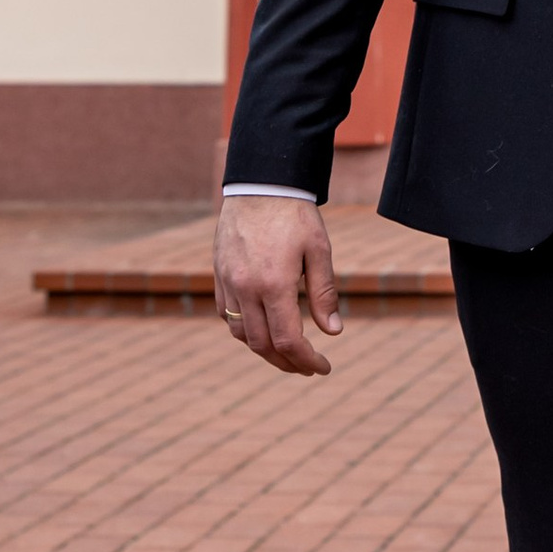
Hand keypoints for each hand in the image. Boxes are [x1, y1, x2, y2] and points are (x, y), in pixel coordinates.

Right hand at [214, 197, 341, 375]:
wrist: (260, 183)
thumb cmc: (295, 215)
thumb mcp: (319, 250)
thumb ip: (324, 293)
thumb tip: (333, 332)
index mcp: (274, 284)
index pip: (288, 340)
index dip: (306, 360)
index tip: (323, 367)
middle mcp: (246, 287)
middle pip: (262, 344)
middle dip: (286, 362)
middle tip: (307, 367)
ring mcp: (228, 282)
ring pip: (240, 334)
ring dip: (263, 350)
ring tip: (287, 353)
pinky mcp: (219, 274)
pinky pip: (226, 314)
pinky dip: (243, 330)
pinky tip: (261, 328)